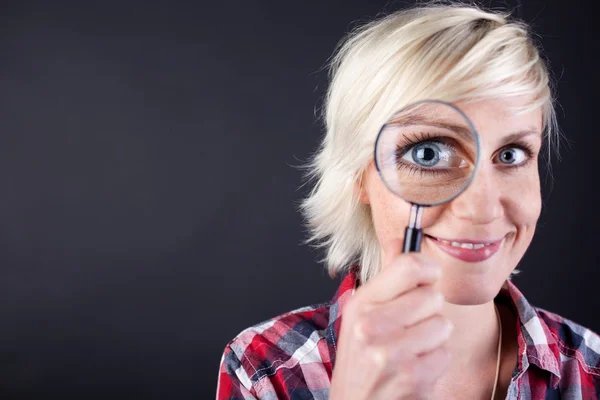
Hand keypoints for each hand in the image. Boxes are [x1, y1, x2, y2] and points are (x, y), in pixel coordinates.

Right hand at [329, 241, 451, 398]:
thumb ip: (386, 282)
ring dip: (434, 340)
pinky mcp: (412, 377)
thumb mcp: (361, 317)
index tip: (428, 278)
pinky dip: (435, 363)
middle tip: (411, 326)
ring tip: (412, 350)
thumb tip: (403, 243)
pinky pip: (446, 354)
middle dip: (429, 311)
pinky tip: (414, 370)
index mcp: (361, 303)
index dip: (427, 269)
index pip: (409, 265)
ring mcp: (391, 352)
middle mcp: (371, 325)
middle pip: (432, 295)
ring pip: (443, 325)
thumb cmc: (361, 360)